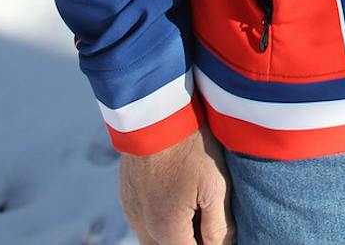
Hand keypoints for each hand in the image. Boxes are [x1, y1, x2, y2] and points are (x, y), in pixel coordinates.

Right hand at [119, 129, 234, 244]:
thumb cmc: (190, 148)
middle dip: (188, 239)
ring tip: (193, 211)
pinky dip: (158, 219)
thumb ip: (218, 226)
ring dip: (172, 233)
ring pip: (152, 237)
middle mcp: (143, 225)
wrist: (157, 113)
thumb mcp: (215, 187)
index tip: (217, 234)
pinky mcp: (125, 193)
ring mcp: (131, 209)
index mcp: (166, 229)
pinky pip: (141, 219)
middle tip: (206, 224)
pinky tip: (175, 200)